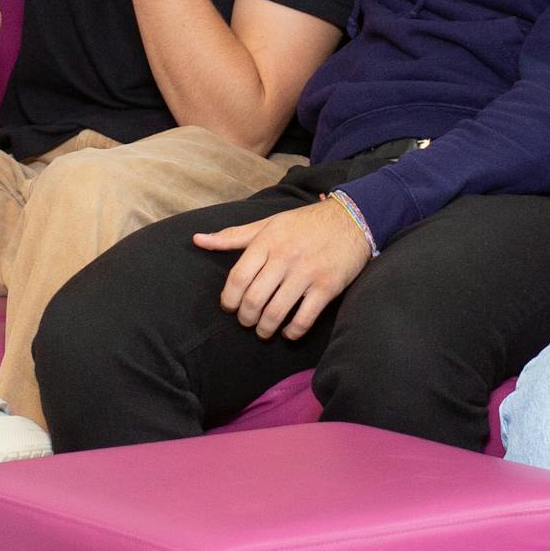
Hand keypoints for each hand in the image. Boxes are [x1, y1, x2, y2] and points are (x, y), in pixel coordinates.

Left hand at [194, 197, 374, 339]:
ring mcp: (307, 273)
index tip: (230, 307)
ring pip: (276, 312)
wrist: (352, 218)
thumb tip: (197, 240)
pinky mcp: (327, 287)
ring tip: (264, 331)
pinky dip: (292, 332)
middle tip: (247, 321)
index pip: (237, 278)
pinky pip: (304, 318)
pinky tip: (288, 332)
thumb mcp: (268, 224)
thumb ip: (232, 236)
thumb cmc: (305, 223)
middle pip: (254, 300)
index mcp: (267, 242)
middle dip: (246, 318)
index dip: (229, 300)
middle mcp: (285, 257)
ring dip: (265, 329)